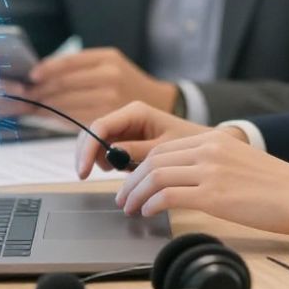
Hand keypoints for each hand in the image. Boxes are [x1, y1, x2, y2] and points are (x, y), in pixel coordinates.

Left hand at [28, 47, 177, 124]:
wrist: (162, 102)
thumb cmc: (127, 83)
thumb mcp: (110, 64)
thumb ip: (81, 69)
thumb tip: (39, 77)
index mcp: (107, 58)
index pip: (69, 62)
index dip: (46, 69)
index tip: (31, 77)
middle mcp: (109, 76)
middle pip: (65, 84)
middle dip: (41, 91)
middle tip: (23, 96)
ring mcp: (110, 99)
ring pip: (68, 103)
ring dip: (46, 107)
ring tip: (31, 107)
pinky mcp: (109, 119)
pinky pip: (76, 119)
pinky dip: (59, 118)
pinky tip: (49, 117)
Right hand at [76, 101, 218, 178]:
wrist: (204, 144)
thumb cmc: (189, 142)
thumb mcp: (164, 149)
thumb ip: (138, 151)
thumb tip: (112, 156)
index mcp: (135, 112)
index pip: (100, 126)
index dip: (88, 149)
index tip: (84, 171)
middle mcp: (126, 116)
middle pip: (92, 133)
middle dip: (87, 154)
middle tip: (87, 176)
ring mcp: (124, 128)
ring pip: (96, 142)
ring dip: (98, 160)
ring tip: (116, 173)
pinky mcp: (126, 140)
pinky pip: (107, 150)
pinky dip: (107, 163)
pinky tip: (120, 171)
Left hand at [115, 130, 288, 235]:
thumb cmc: (278, 187)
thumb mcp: (240, 162)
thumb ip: (213, 165)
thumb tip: (186, 182)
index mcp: (215, 139)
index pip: (163, 148)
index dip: (141, 166)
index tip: (133, 182)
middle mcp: (209, 149)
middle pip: (153, 160)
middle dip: (131, 181)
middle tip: (124, 198)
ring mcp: (210, 170)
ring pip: (155, 175)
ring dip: (136, 194)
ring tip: (131, 209)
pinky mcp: (213, 194)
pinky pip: (168, 195)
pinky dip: (151, 204)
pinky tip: (149, 213)